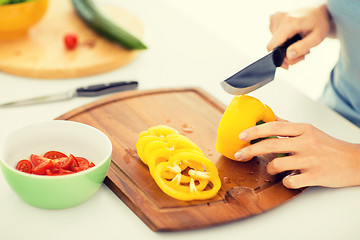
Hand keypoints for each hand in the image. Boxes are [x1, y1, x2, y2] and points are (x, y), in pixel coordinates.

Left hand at [234, 120, 359, 188]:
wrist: (354, 161)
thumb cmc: (328, 146)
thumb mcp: (309, 130)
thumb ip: (288, 125)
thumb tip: (269, 117)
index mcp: (304, 129)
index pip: (274, 126)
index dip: (255, 130)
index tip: (241, 135)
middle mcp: (306, 143)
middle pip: (270, 144)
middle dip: (250, 150)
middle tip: (238, 155)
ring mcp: (310, 160)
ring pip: (277, 165)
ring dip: (270, 168)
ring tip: (274, 168)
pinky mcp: (315, 177)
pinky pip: (290, 181)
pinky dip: (285, 181)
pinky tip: (290, 178)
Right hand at [267, 4, 333, 68]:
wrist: (319, 11)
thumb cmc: (320, 23)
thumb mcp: (317, 38)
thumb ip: (302, 48)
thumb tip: (288, 56)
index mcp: (289, 22)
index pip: (272, 47)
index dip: (277, 59)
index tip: (287, 65)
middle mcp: (278, 18)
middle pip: (274, 47)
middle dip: (287, 55)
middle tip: (302, 54)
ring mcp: (275, 18)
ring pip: (274, 43)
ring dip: (286, 49)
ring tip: (300, 45)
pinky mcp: (274, 19)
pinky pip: (274, 37)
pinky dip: (283, 42)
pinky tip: (293, 39)